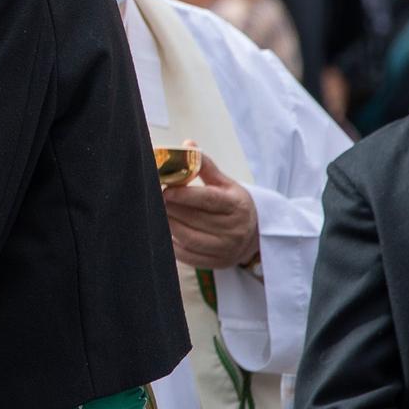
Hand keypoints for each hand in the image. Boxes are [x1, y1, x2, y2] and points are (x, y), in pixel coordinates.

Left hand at [165, 150, 259, 269]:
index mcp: (237, 205)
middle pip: (195, 218)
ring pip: (188, 237)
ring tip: (157, 214)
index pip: (208, 200)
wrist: (254, 234)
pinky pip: (187, 255)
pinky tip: (165, 231)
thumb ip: (205, 166)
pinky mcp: (216, 263)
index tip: (164, 190)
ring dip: (168, 225)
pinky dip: (172, 243)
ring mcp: (226, 248)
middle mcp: (235, 229)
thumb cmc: (232, 205)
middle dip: (170, 208)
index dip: (184, 195)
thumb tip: (187, 145)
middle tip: (153, 199)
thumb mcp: (226, 184)